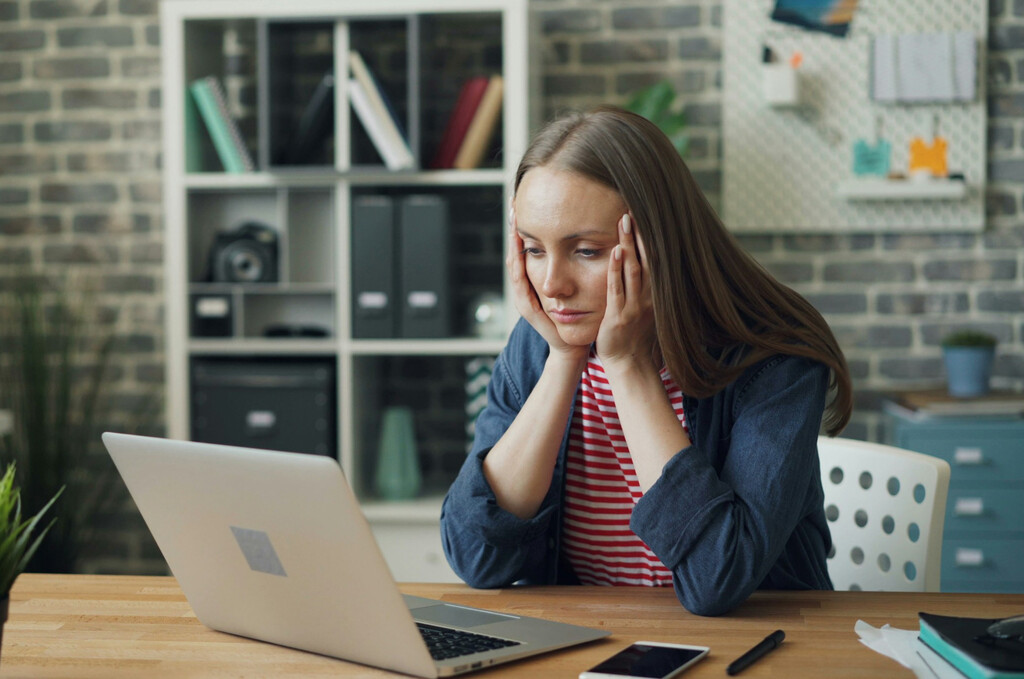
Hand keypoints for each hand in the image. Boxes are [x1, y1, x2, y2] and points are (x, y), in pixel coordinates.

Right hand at [506, 205, 586, 365]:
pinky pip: (519, 282)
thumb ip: (573, 264)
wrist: (572, 345)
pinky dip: (518, 264)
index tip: (524, 203)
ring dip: (512, 242)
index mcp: (534, 280)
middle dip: (513, 228)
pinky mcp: (527, 307)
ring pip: (514, 264)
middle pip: (515, 251)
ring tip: (514, 220)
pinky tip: (518, 250)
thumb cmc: (576, 314)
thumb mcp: (573, 284)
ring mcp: (523, 297)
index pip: (526, 247)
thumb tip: (583, 237)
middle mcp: (524, 287)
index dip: (524, 227)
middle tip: (513, 204)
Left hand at [596, 213, 655, 369]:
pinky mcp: (619, 316)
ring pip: (633, 270)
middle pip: (646, 259)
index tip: (643, 215)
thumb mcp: (644, 307)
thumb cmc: (633, 335)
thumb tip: (643, 262)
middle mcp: (648, 297)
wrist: (629, 364)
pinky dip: (616, 270)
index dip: (649, 237)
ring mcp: (635, 306)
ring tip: (624, 221)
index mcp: (654, 294)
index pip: (653, 259)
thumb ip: (644, 286)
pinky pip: (617, 290)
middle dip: (639, 234)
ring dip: (628, 244)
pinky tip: (613, 252)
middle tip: (632, 209)